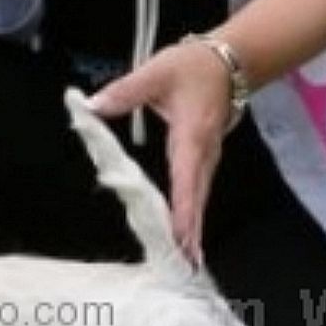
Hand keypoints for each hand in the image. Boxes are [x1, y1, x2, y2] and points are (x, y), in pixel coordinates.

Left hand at [86, 41, 233, 262]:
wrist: (232, 60)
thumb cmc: (194, 68)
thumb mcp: (157, 72)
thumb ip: (124, 91)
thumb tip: (92, 106)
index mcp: (192, 137)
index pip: (186, 180)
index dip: (183, 211)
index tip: (180, 238)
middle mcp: (203, 155)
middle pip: (196, 199)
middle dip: (190, 232)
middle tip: (185, 265)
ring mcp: (206, 159)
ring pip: (199, 199)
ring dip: (193, 229)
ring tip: (187, 260)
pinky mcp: (204, 160)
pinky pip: (197, 192)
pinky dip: (192, 215)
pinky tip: (185, 236)